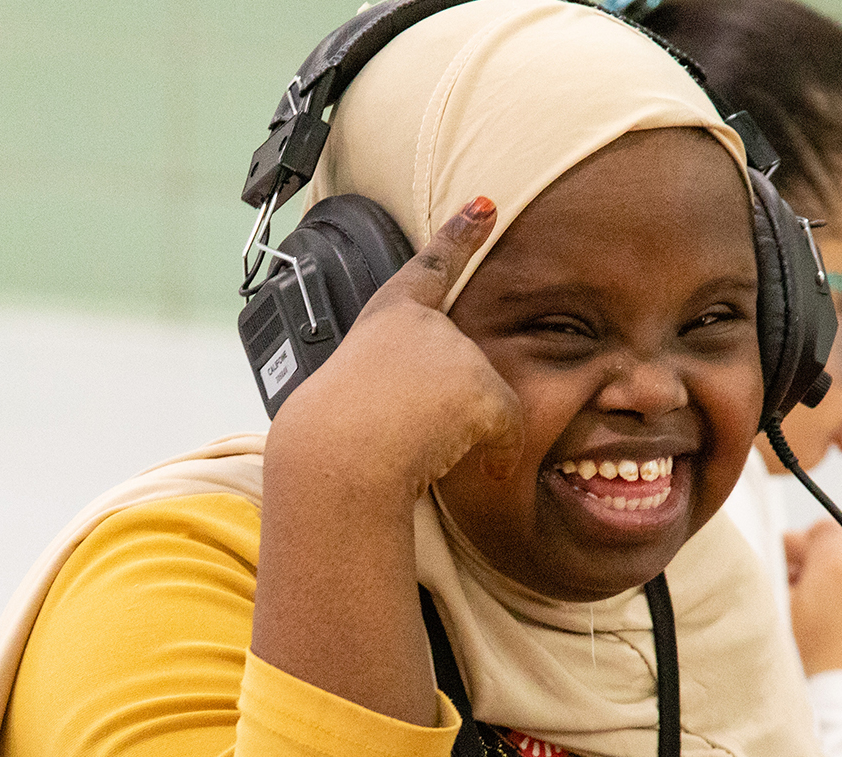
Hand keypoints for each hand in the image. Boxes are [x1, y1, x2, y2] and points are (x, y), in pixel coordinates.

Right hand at [266, 196, 523, 503]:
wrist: (338, 452)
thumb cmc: (332, 436)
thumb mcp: (353, 390)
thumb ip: (394, 383)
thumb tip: (426, 417)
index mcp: (387, 316)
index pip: (428, 267)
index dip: (458, 235)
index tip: (484, 205)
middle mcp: (424, 325)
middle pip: (459, 368)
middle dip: (440, 405)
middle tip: (399, 427)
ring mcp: (454, 350)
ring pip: (481, 401)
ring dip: (455, 429)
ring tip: (415, 444)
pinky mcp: (480, 385)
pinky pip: (509, 428)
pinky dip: (498, 451)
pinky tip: (484, 466)